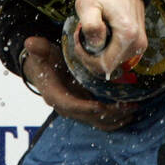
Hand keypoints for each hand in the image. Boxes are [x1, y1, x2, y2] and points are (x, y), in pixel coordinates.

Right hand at [21, 35, 137, 130]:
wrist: (43, 68)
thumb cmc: (44, 60)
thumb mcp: (40, 52)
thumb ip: (38, 48)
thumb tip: (30, 43)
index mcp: (54, 94)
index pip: (69, 105)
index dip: (84, 108)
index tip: (100, 106)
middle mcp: (66, 106)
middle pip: (88, 116)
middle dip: (109, 113)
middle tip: (127, 106)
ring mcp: (77, 109)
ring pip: (97, 121)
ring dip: (116, 118)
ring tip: (133, 108)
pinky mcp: (86, 109)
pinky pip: (101, 120)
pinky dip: (115, 119)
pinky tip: (129, 113)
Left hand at [73, 0, 146, 80]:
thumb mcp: (88, 4)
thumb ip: (90, 26)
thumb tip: (96, 46)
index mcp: (127, 36)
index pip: (103, 66)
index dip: (87, 58)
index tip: (80, 39)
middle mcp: (137, 44)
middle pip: (108, 66)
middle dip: (91, 55)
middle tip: (83, 34)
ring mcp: (140, 45)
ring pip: (113, 62)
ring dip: (99, 52)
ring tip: (93, 32)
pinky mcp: (139, 44)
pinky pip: (119, 56)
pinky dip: (108, 49)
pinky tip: (103, 34)